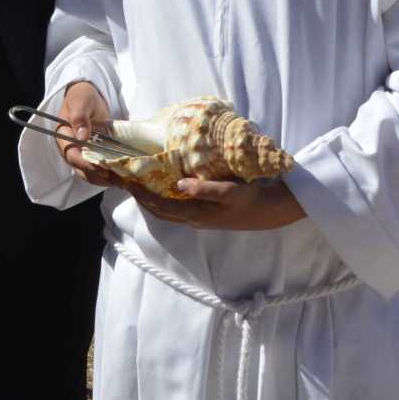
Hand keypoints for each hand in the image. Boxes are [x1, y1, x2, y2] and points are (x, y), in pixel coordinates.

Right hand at [55, 81, 117, 186]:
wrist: (88, 97)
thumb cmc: (82, 97)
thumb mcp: (81, 102)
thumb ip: (80, 117)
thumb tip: (82, 136)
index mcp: (64, 137)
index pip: (71, 156)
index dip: (85, 164)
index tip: (101, 168)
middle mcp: (71, 149)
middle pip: (81, 170)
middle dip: (99, 176)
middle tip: (118, 177)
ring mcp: (82, 155)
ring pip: (91, 174)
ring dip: (106, 179)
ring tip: (123, 179)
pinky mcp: (93, 156)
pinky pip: (99, 170)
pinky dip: (110, 175)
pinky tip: (124, 175)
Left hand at [125, 176, 305, 230]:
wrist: (271, 212)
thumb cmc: (251, 200)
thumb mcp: (230, 192)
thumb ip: (205, 188)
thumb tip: (179, 184)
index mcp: (196, 215)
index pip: (160, 207)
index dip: (141, 196)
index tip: (126, 181)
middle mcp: (195, 219)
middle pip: (160, 210)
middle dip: (142, 198)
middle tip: (127, 180)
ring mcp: (201, 217)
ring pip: (169, 210)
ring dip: (153, 198)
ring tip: (141, 181)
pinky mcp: (207, 213)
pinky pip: (179, 206)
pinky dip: (167, 197)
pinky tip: (167, 185)